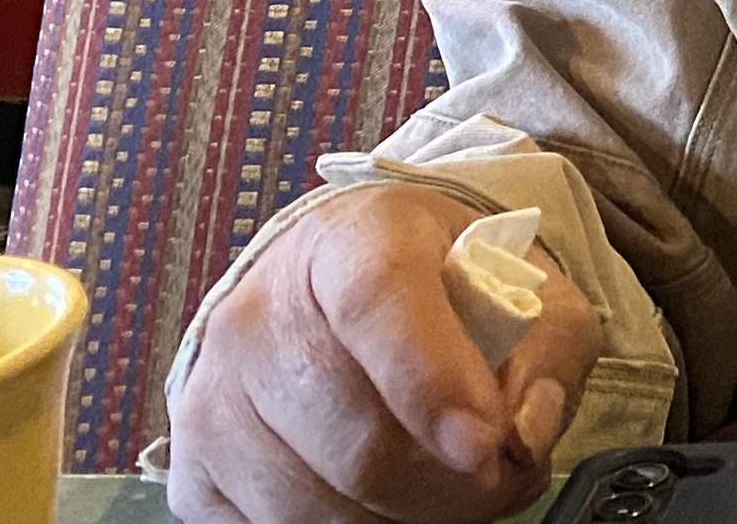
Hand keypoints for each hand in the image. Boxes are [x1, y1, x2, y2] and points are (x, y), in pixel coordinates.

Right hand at [167, 183, 602, 523]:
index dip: (433, 382)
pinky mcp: (188, 465)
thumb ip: (548, 349)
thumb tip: (523, 435)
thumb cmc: (440, 284)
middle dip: (448, 487)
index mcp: (352, 240)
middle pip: (356, 440)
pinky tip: (380, 502)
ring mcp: (212, 394)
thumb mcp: (523, 282)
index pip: (380, 305)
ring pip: (312, 506)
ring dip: (401, 520)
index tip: (485, 445)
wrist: (333, 282)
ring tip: (446, 487)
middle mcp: (260, 312)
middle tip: (498, 477)